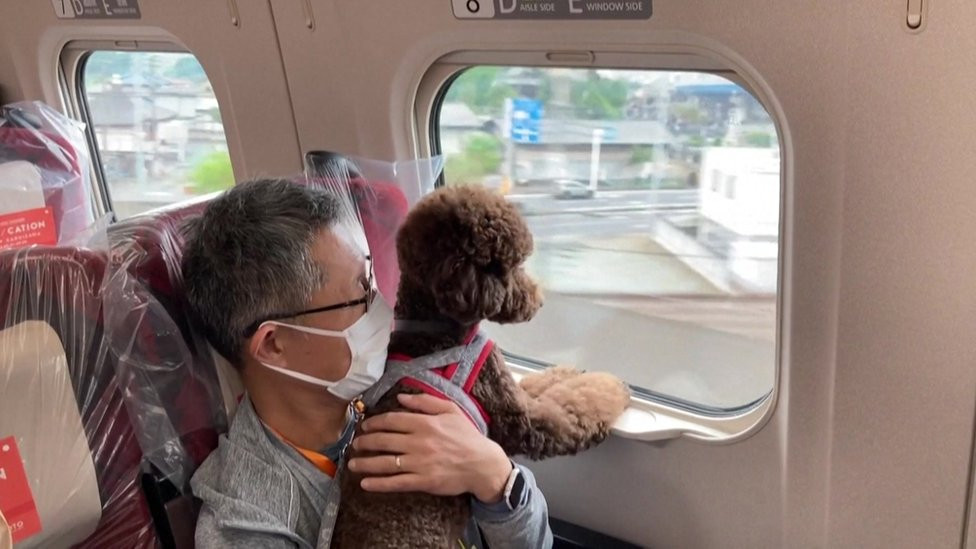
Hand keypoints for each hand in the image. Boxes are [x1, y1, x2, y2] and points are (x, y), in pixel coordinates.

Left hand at [347, 393, 512, 502]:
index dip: (374, 423)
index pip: (392, 421)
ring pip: (385, 462)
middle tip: (354, 444)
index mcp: (425, 423)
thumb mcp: (451, 411)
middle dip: (365, 442)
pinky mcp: (423, 481)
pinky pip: (396, 482)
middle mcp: (419, 442)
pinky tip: (366, 484)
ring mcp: (420, 463)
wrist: (483, 464)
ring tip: (353, 464)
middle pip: (383, 441)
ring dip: (365, 463)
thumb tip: (401, 396)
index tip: (364, 426)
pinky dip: (379, 484)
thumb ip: (425, 402)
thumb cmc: (467, 436)